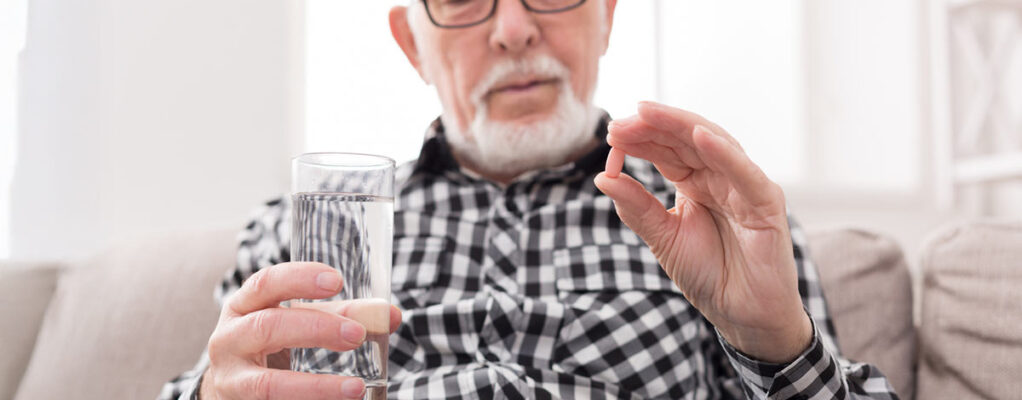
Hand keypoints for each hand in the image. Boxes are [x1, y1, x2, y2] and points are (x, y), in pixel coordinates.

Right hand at [201, 262, 401, 399]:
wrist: (230, 387)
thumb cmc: (269, 345)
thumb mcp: (296, 323)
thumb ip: (342, 316)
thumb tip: (390, 315)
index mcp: (244, 305)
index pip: (266, 283)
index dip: (298, 279)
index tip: (335, 281)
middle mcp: (229, 338)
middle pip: (267, 327)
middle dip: (316, 329)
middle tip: (357, 335)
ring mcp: (231, 378)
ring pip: (267, 383)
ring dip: (315, 386)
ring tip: (356, 387)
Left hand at [594, 101, 811, 362]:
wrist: (744, 315)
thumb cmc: (709, 274)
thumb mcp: (664, 238)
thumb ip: (637, 208)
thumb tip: (603, 178)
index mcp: (695, 183)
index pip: (666, 150)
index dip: (640, 139)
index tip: (610, 133)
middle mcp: (720, 177)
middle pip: (685, 140)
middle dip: (653, 127)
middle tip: (620, 123)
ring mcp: (744, 185)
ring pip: (713, 144)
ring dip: (681, 126)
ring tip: (649, 114)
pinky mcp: (767, 202)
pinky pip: (744, 172)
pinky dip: (724, 152)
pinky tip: (699, 135)